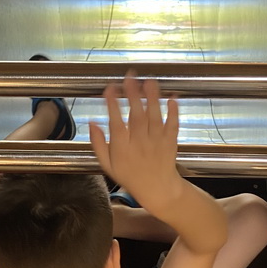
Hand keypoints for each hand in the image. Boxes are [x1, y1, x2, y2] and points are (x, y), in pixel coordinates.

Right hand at [89, 74, 183, 215]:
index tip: (109, 88)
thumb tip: (92, 122)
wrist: (158, 190)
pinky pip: (173, 125)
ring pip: (155, 118)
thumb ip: (98, 144)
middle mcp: (140, 144)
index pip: (116, 123)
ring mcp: (157, 142)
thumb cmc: (130, 176)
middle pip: (137, 116)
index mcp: (122, 149)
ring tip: (149, 81)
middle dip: (133, 95)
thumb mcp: (107, 165)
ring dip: (153, 98)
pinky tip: (172, 98)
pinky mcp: (171, 142)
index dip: (112, 105)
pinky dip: (174, 112)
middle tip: (130, 77)